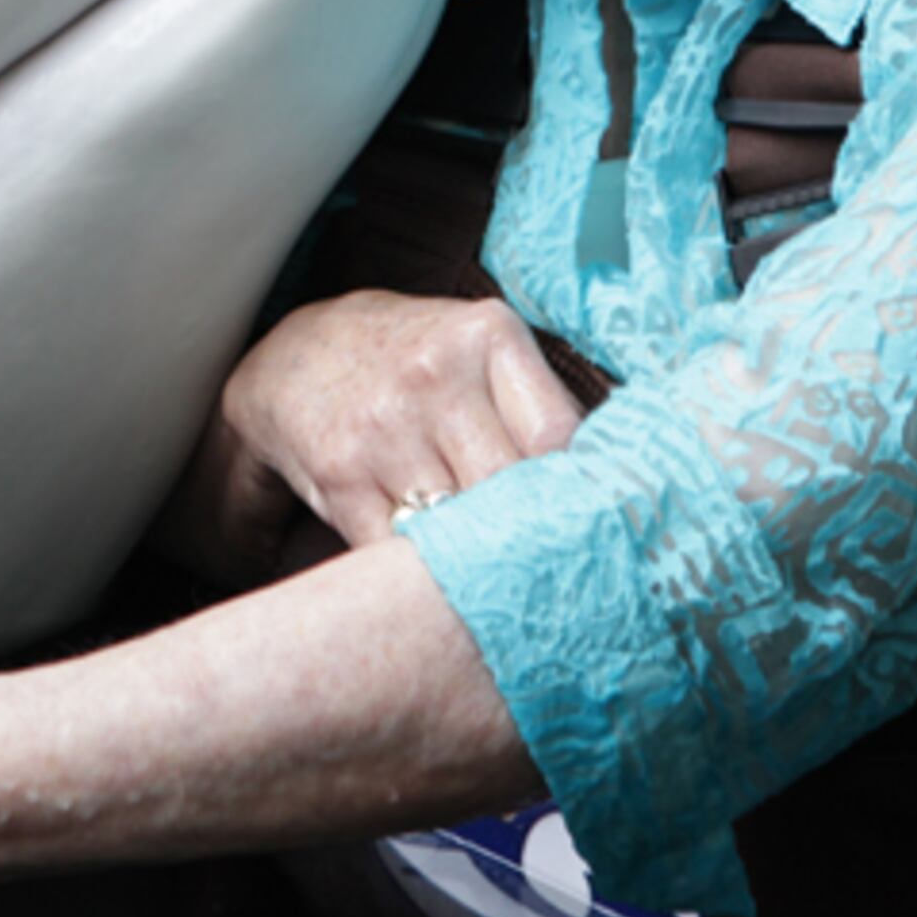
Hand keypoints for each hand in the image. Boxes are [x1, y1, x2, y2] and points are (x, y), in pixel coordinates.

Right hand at [166, 292, 583, 577]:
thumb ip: (538, 405)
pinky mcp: (341, 476)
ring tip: (504, 581)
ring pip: (461, 526)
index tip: (595, 526)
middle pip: (512, 488)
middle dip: (533, 533)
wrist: (295, 358)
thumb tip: (621, 490)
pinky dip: (428, 573)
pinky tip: (445, 576)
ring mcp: (383, 427)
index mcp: (487, 336)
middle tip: (558, 569)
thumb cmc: (414, 364)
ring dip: (482, 561)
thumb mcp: (479, 349)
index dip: (578, 492)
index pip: (558, 438)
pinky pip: (403, 549)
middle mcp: (433, 375)